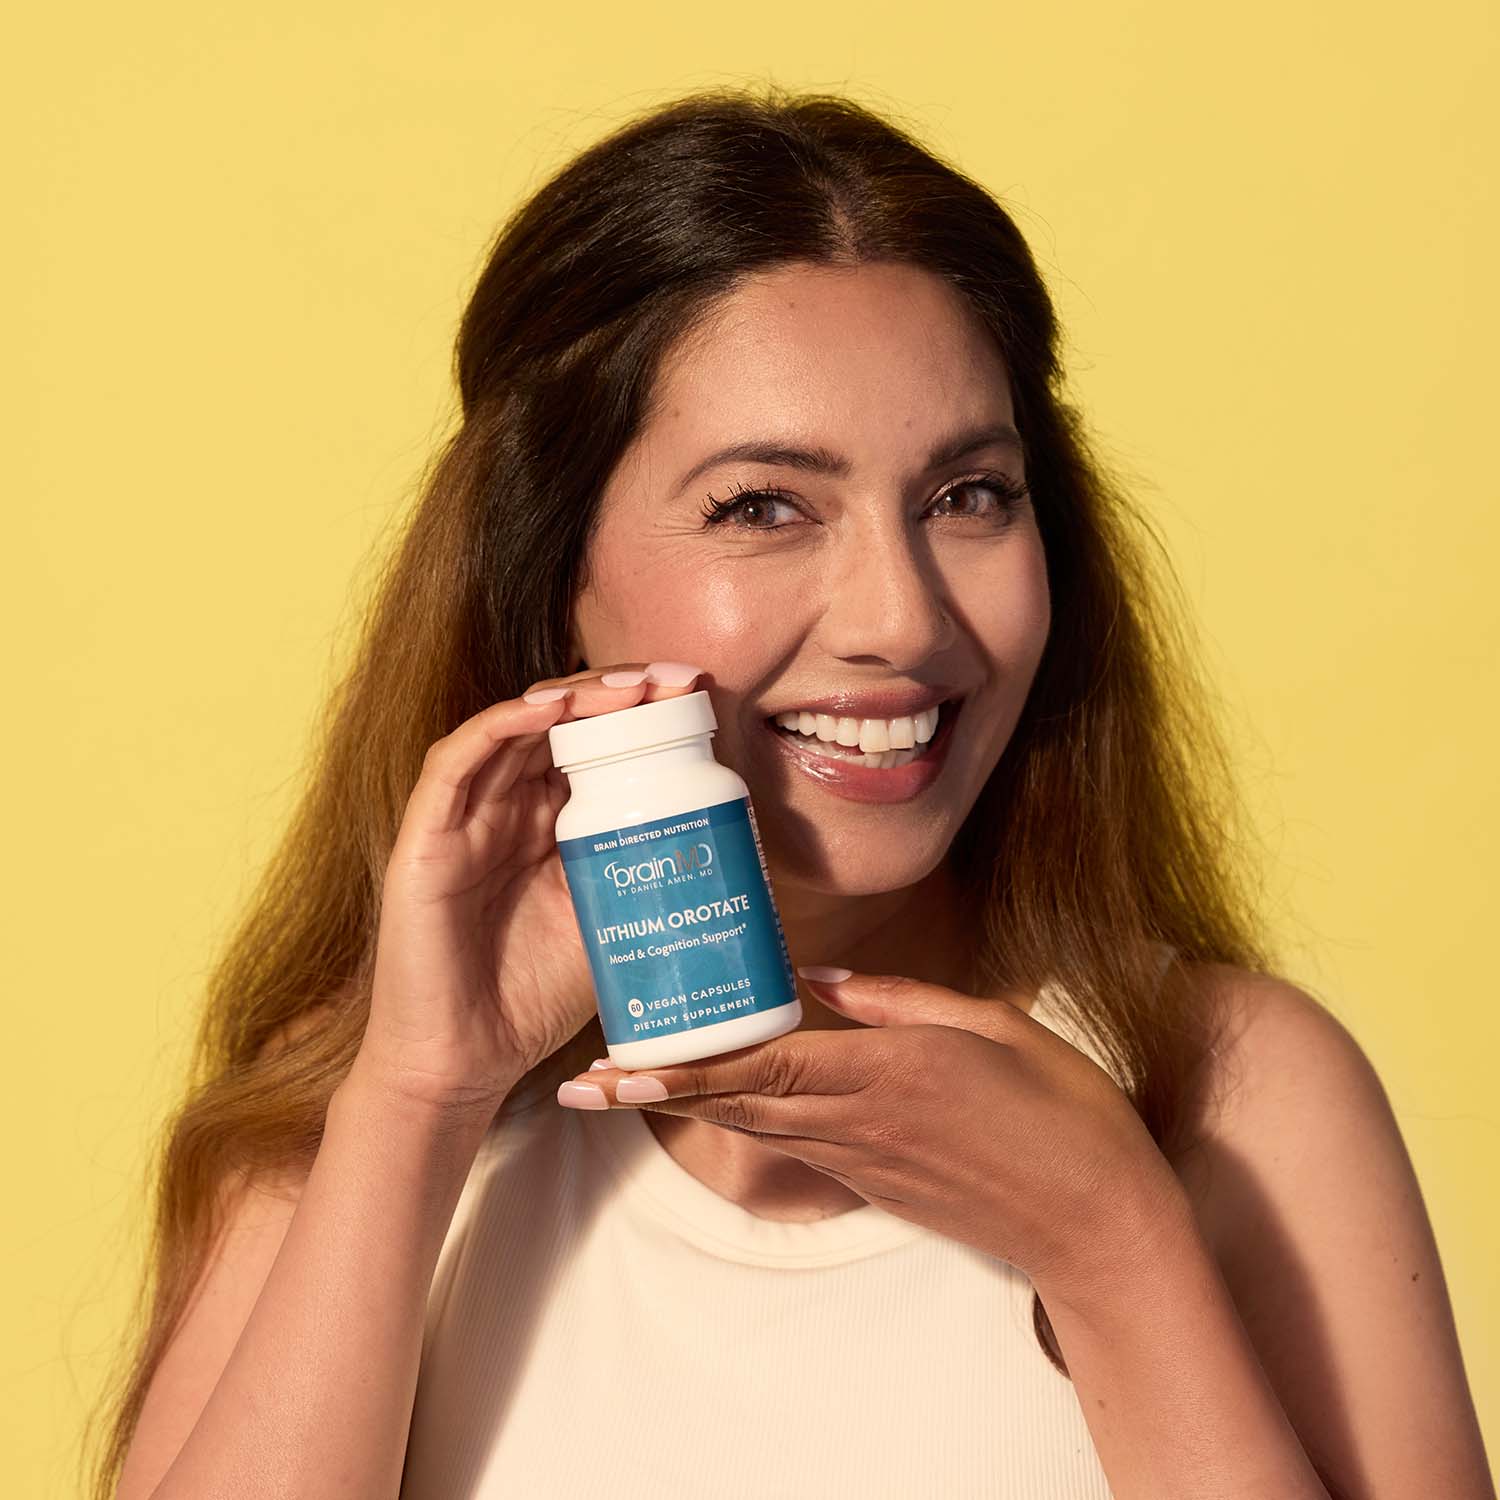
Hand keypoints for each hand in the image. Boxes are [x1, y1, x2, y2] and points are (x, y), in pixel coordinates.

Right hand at [354, 660, 707, 1118]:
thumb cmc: (532, 1000)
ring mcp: (463, 818)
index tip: (698, 693)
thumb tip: (728, 846)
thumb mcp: (609, 924)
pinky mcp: (423, 836)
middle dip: (617, 693)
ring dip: (572, 696)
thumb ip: (642, 876)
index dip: (639, 713)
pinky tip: (550, 707)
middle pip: (558, 723)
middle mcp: (504, 808)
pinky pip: (458, 760)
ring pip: (513, 726)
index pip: (593, 745)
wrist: (463, 1065)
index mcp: (548, 825)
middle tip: (674, 677)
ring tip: (630, 686)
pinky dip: (503, 724)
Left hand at [562, 969, 1186, 1296]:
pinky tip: (721, 1093)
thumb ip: (899, 1001)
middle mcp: (859, 1120)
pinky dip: (743, 1117)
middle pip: (736, 1105)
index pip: (766, 1067)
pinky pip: (792, 1141)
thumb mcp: (992, 1025)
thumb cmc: (1060, 1110)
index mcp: (890, 1072)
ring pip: (754, 1126)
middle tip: (580, 1084)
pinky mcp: (872, 1181)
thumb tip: (817, 982)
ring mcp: (861, 1159)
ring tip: (622, 1084)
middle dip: (655, 1094)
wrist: (1096, 1222)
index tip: (619, 1069)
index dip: (687, 1069)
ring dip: (685, 1106)